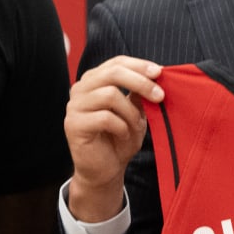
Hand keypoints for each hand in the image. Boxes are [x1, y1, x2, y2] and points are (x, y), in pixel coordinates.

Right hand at [64, 56, 163, 222]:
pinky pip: (105, 118)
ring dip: (131, 112)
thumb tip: (155, 75)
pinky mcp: (74, 125)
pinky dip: (121, 127)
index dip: (139, 65)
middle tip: (160, 96)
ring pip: (110, 95)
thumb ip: (138, 94)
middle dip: (140, 82)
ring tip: (136, 126)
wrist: (104, 171)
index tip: (160, 73)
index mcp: (94, 81)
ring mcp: (74, 106)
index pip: (116, 62)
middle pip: (113, 73)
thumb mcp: (135, 112)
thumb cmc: (119, 139)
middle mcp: (80, 89)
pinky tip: (123, 136)